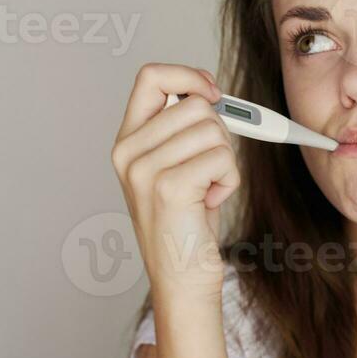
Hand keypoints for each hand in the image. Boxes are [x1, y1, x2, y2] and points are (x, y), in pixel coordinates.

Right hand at [111, 62, 239, 302]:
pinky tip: (210, 203)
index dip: (188, 75)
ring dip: (225, 161)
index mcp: (127, 142)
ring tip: (207, 191)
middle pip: (195, 104)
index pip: (151, 77)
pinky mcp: (169, 187)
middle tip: (210, 170)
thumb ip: (182, 129)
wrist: (182, 281)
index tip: (212, 92)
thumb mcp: (176, 167)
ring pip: (213, 130)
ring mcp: (144, 170)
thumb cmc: (186, 226)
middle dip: (219, 133)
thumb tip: (209, 92)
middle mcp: (128, 152)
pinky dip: (229, 180)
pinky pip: (223, 157)